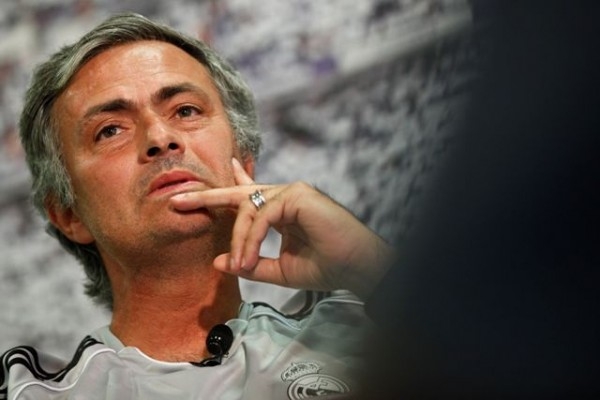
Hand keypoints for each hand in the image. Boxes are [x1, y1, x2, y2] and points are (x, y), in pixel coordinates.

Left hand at [170, 158, 392, 298]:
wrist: (357, 268)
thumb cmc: (327, 267)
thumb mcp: (280, 270)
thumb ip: (250, 263)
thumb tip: (217, 261)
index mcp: (283, 210)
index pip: (250, 194)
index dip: (229, 185)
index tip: (206, 181)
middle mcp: (286, 195)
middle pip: (240, 193)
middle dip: (208, 197)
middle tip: (178, 200)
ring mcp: (292, 192)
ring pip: (249, 209)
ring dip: (239, 239)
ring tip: (241, 263)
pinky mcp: (298, 196)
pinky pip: (262, 216)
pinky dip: (251, 238)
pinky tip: (249, 257)